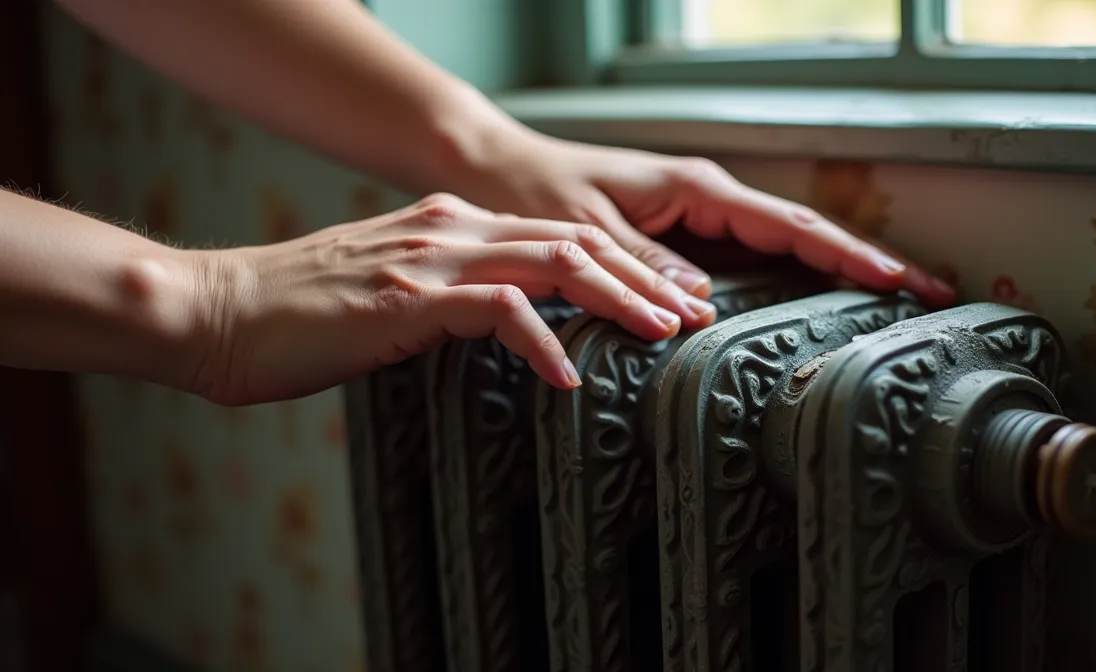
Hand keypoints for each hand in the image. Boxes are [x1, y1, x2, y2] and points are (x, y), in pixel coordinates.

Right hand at [185, 194, 720, 404]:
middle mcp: (450, 229)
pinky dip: (542, 341)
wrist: (214, 312)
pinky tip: (569, 377)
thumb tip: (501, 330)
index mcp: (451, 226)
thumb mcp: (389, 297)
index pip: (557, 236)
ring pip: (552, 264)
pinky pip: (498, 311)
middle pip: (572, 240)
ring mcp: (431, 258)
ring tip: (661, 334)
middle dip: (641, 277)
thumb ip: (448, 300)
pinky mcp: (408, 296)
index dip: (619, 266)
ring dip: (616, 299)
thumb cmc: (296, 317)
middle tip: (691, 315)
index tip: (663, 301)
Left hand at [445, 131, 955, 305]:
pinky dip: (793, 279)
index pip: (789, 228)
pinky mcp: (684, 237)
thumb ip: (641, 268)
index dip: (850, 256)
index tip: (903, 281)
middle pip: (806, 235)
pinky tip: (819, 306)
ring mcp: (700, 218)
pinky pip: (751, 260)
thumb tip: (700, 310)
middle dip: (871, 263)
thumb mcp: (583, 234)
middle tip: (937, 296)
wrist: (496, 170)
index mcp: (695, 190)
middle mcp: (707, 200)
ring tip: (900, 305)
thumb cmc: (533, 192)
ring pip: (785, 248)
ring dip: (841, 272)